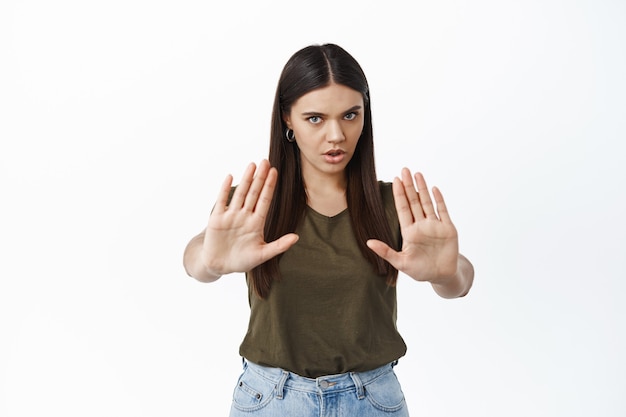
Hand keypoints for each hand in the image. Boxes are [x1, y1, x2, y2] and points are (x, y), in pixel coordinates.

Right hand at [200, 160, 298, 276]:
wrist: (219, 265)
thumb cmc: (241, 260)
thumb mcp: (262, 255)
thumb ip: (279, 246)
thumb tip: (296, 237)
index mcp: (256, 223)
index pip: (265, 200)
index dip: (270, 187)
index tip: (275, 172)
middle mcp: (244, 216)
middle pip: (254, 193)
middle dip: (260, 178)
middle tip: (266, 161)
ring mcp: (231, 216)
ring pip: (240, 194)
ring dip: (246, 179)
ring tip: (252, 165)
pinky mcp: (217, 218)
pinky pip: (222, 200)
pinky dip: (225, 189)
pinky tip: (230, 176)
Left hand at [367, 169, 458, 283]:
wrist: (441, 276)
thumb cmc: (420, 271)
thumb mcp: (401, 263)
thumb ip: (386, 252)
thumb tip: (368, 242)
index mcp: (409, 232)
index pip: (403, 208)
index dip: (399, 194)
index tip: (395, 180)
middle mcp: (421, 225)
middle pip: (414, 201)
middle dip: (409, 186)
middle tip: (404, 169)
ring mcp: (435, 225)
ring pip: (427, 202)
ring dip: (423, 188)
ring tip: (417, 174)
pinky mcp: (448, 228)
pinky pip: (443, 211)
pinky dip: (439, 200)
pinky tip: (434, 189)